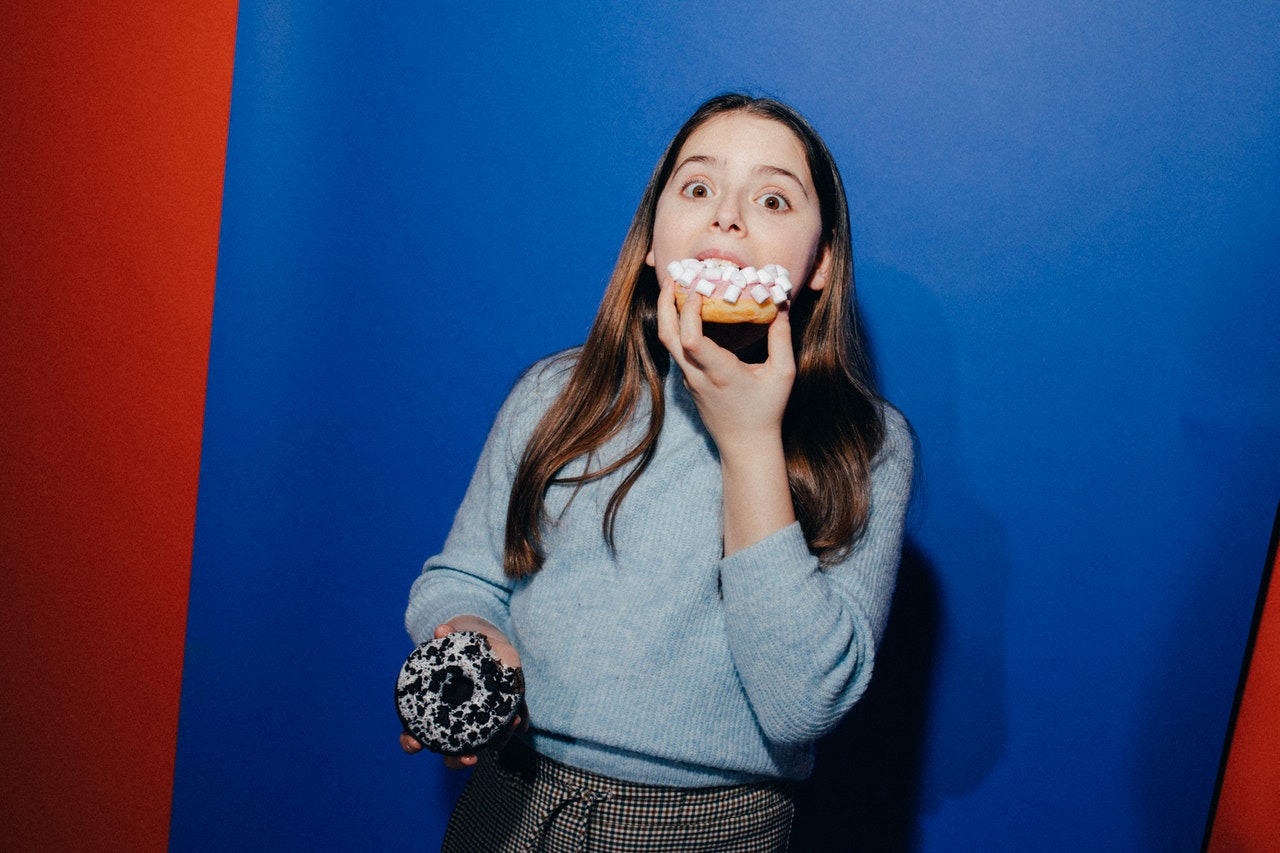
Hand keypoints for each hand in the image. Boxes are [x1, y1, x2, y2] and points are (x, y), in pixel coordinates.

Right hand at [398, 619, 526, 768]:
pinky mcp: (506, 716)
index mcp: (436, 710)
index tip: (415, 743)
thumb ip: (448, 637)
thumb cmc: (464, 650)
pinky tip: (519, 718)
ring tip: (509, 724)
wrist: (488, 645)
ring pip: (486, 744)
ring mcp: (482, 724)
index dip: (411, 742)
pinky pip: (511, 727)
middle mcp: (458, 724)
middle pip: (452, 754)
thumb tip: (442, 630)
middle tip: (470, 757)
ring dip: (498, 740)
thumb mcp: (457, 642)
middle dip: (460, 760)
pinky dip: (517, 724)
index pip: (414, 734)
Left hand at [655, 276, 795, 450]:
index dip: (689, 312)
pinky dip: (678, 327)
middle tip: (673, 278)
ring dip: (668, 313)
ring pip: (668, 343)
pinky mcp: (689, 382)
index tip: (699, 290)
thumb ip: (782, 339)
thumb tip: (783, 305)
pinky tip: (690, 313)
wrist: (745, 446)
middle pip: (668, 336)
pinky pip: (678, 350)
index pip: (691, 339)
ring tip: (678, 289)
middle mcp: (698, 375)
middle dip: (666, 303)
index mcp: (719, 372)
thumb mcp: (783, 374)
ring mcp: (690, 380)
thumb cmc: (766, 411)